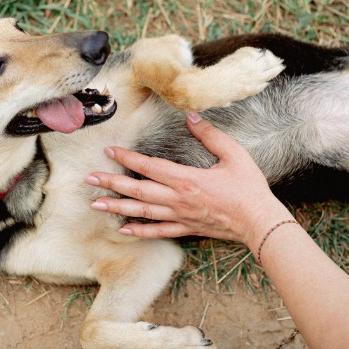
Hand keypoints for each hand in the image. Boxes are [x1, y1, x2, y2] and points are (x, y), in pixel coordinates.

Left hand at [85, 113, 291, 247]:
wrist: (259, 222)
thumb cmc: (248, 188)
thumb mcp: (233, 154)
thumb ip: (210, 135)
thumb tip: (190, 117)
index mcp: (186, 179)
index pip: (149, 166)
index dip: (127, 157)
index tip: (109, 150)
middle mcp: (178, 199)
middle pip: (137, 190)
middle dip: (111, 183)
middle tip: (89, 179)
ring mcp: (180, 216)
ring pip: (142, 212)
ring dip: (117, 207)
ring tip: (96, 204)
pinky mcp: (186, 228)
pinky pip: (158, 231)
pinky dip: (139, 231)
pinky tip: (123, 230)